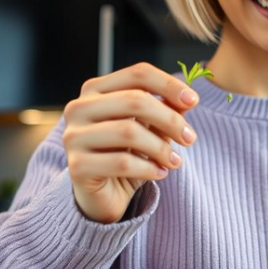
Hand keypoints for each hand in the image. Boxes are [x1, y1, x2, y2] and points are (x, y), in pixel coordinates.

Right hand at [62, 62, 198, 223]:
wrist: (104, 194)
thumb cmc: (127, 153)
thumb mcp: (150, 127)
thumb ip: (165, 109)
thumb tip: (187, 99)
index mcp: (95, 89)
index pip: (138, 74)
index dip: (169, 85)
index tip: (193, 100)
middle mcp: (79, 108)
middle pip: (135, 100)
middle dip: (170, 119)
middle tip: (190, 138)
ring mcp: (74, 136)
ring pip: (129, 131)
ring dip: (160, 147)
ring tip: (175, 160)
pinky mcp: (77, 166)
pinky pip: (121, 162)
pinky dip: (148, 168)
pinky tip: (160, 173)